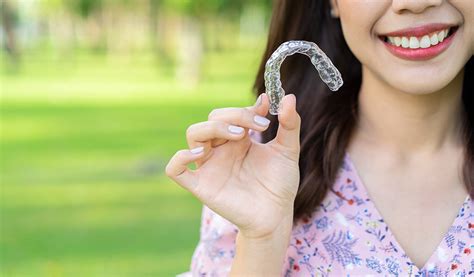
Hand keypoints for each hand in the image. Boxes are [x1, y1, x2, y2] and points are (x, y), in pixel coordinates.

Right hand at [165, 93, 300, 238]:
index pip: (230, 114)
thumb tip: (288, 96)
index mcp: (238, 140)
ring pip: (193, 134)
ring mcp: (209, 166)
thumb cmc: (280, 184)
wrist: (277, 215)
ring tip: (239, 136)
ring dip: (213, 128)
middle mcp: (221, 149)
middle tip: (258, 127)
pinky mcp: (201, 186)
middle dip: (234, 116)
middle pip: (212, 119)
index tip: (266, 113)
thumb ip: (289, 123)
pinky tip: (200, 153)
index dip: (245, 110)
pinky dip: (180, 158)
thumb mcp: (288, 150)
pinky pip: (176, 170)